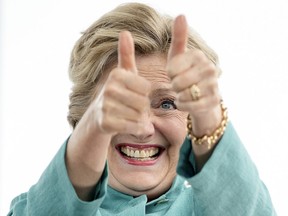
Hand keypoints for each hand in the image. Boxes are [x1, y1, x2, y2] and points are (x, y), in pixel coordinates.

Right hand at [92, 31, 150, 134]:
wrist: (99, 116)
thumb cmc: (119, 92)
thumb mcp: (124, 73)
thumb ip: (126, 54)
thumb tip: (125, 32)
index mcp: (116, 74)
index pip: (146, 88)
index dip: (145, 94)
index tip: (135, 94)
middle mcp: (109, 88)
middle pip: (144, 102)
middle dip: (143, 108)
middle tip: (133, 108)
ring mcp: (106, 106)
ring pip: (139, 116)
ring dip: (140, 119)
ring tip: (130, 116)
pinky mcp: (106, 122)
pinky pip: (133, 127)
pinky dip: (136, 128)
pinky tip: (129, 124)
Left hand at [167, 15, 221, 137]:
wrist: (202, 98)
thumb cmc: (186, 75)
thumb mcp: (178, 57)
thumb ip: (178, 38)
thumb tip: (181, 15)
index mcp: (198, 55)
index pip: (171, 69)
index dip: (170, 75)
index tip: (176, 74)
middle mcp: (209, 67)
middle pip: (177, 83)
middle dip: (175, 87)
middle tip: (181, 86)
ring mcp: (214, 84)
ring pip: (184, 94)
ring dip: (180, 97)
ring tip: (185, 93)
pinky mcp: (214, 100)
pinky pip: (190, 106)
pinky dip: (184, 106)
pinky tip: (186, 103)